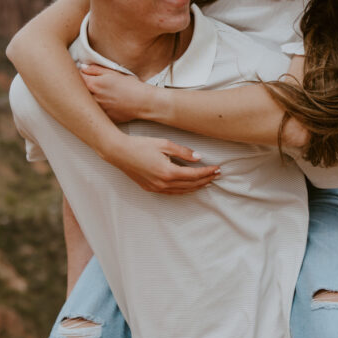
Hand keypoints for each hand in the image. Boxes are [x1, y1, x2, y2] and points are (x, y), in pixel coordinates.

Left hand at [79, 63, 158, 122]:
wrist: (143, 102)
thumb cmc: (131, 86)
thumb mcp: (113, 73)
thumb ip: (95, 69)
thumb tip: (83, 68)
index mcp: (93, 84)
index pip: (76, 77)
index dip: (79, 75)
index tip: (84, 75)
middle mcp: (92, 98)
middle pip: (78, 92)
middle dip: (82, 87)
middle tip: (93, 86)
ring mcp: (96, 110)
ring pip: (85, 103)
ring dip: (89, 99)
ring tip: (103, 96)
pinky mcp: (102, 119)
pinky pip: (94, 113)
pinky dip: (97, 109)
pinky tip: (107, 105)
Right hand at [104, 133, 219, 194]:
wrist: (119, 152)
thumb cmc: (141, 145)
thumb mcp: (164, 144)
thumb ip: (183, 152)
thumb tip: (198, 158)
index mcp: (168, 172)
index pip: (194, 175)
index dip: (208, 172)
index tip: (218, 169)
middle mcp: (163, 183)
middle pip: (190, 185)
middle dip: (206, 180)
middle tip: (217, 175)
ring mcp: (156, 188)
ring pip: (182, 191)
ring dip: (196, 187)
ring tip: (207, 182)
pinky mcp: (151, 188)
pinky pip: (172, 192)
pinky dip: (183, 190)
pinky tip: (189, 186)